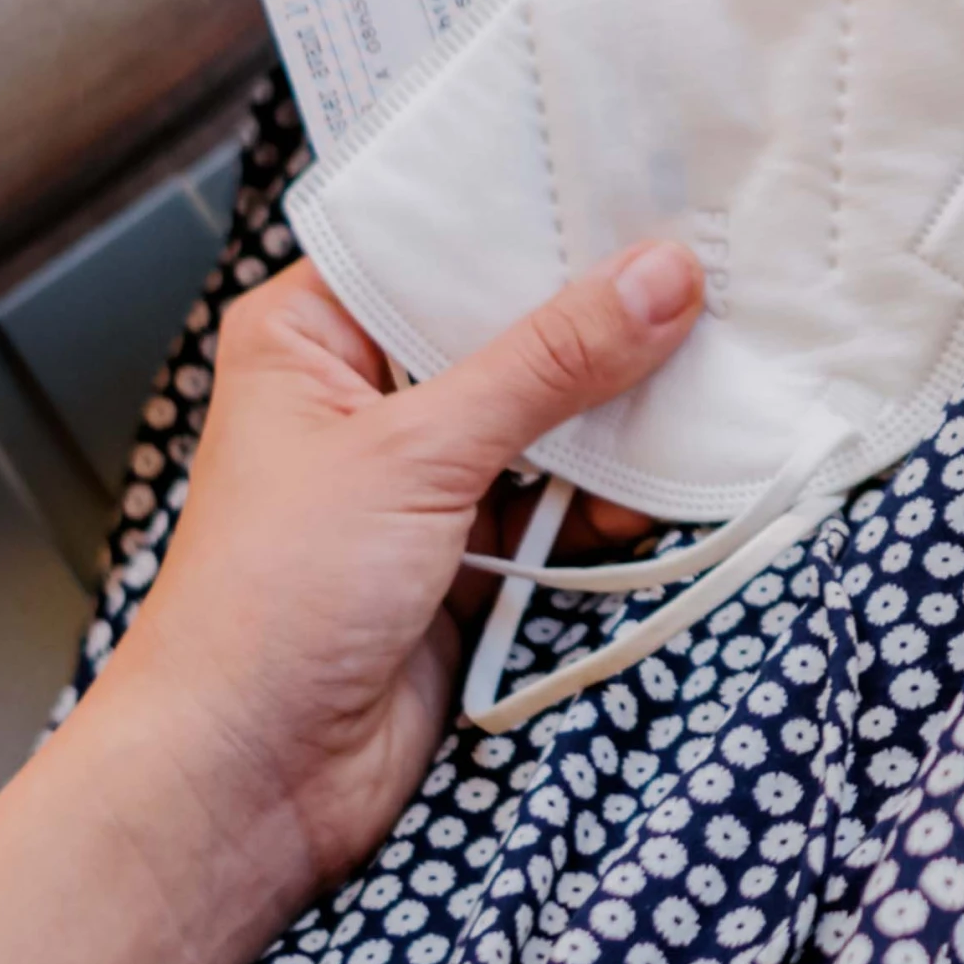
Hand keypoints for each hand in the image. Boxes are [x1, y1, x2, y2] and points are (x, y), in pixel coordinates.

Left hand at [80, 250, 701, 921]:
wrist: (251, 781)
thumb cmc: (271, 602)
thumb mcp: (416, 454)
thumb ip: (548, 364)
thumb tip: (661, 277)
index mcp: (312, 333)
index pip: (438, 240)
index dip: (536, 214)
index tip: (643, 182)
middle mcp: (365, 395)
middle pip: (505, 327)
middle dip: (598, 317)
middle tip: (706, 273)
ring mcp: (421, 478)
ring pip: (545, 417)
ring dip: (617, 412)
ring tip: (712, 370)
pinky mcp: (468, 556)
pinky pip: (561, 501)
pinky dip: (614, 495)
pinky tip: (674, 475)